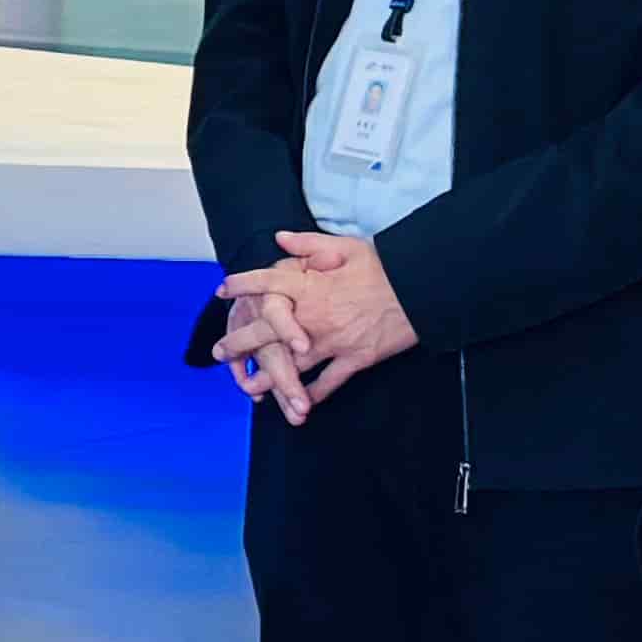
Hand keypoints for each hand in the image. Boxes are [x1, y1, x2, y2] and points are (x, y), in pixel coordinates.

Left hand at [216, 228, 416, 402]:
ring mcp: (334, 342)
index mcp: (311, 286)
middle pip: (268, 332)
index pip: (266, 284)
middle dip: (240, 342)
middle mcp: (315, 317)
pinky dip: (312, 393)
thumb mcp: (345, 246)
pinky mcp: (356, 359)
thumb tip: (280, 238)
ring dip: (267, 377)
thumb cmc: (384, 265)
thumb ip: (308, 244)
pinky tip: (298, 403)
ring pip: (292, 365)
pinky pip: (328, 382)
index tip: (223, 289)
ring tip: (246, 385)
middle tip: (219, 350)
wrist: (421, 289)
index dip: (242, 285)